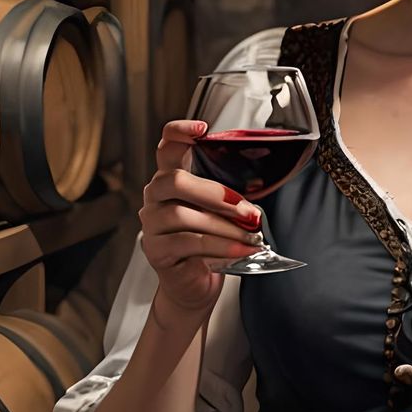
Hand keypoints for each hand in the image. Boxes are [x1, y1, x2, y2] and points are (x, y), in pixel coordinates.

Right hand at [141, 119, 265, 312]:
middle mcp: (156, 197)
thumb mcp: (221, 212)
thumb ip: (229, 195)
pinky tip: (241, 250)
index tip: (202, 128)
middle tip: (247, 209)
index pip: (167, 147)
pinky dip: (220, 246)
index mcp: (171, 179)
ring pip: (182, 215)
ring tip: (250, 235)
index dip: (179, 132)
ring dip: (223, 226)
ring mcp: (152, 224)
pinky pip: (188, 243)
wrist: (196, 284)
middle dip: (215, 193)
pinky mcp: (156, 250)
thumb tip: (259, 187)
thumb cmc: (210, 242)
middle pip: (174, 181)